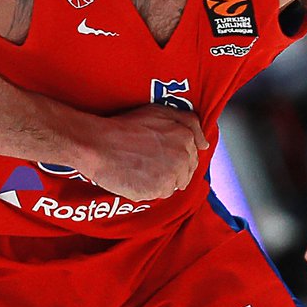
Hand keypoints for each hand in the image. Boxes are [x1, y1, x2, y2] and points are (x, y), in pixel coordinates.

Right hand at [83, 105, 209, 200]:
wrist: (101, 144)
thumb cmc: (127, 126)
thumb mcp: (161, 111)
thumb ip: (189, 123)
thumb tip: (205, 143)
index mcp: (185, 139)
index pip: (192, 155)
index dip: (177, 155)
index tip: (162, 154)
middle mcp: (182, 158)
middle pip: (185, 172)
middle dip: (172, 169)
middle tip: (150, 161)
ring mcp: (170, 177)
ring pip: (173, 185)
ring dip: (162, 180)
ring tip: (142, 168)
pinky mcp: (156, 192)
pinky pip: (159, 195)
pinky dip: (150, 189)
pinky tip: (136, 177)